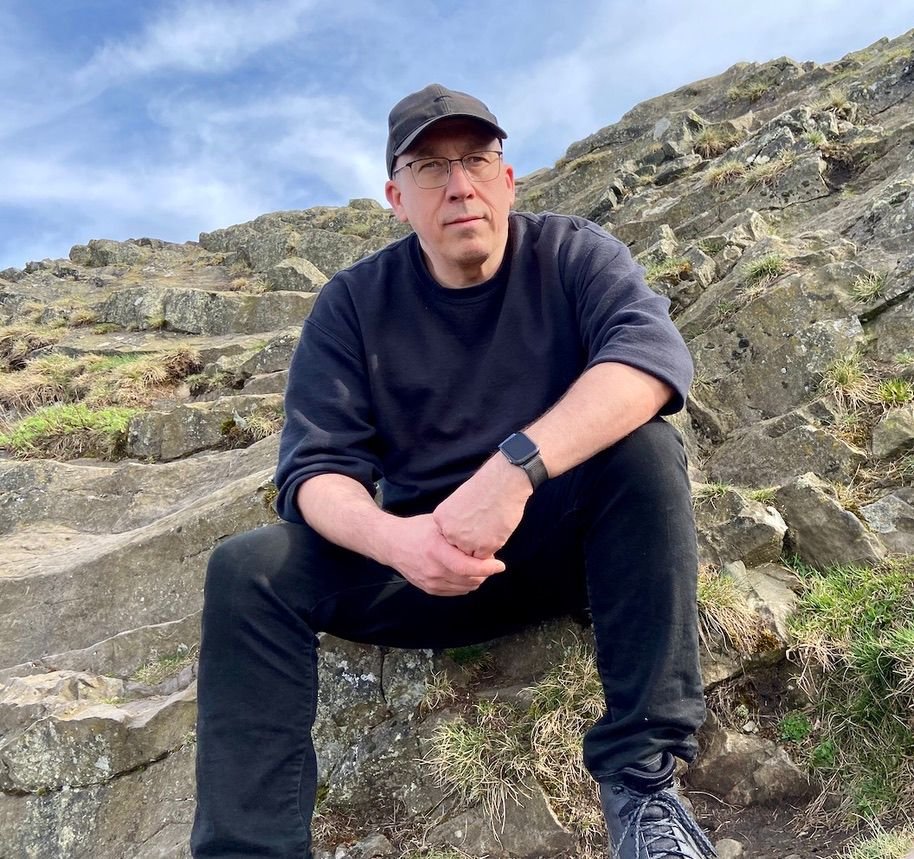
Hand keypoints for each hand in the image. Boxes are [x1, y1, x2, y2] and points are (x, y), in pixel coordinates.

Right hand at [385, 514, 505, 595]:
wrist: (391, 544)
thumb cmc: (416, 529)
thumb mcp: (437, 523)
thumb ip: (458, 532)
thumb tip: (484, 536)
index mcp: (436, 551)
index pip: (467, 567)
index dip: (487, 568)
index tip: (500, 564)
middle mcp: (433, 570)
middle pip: (469, 580)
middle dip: (485, 572)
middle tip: (490, 560)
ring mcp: (430, 582)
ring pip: (465, 587)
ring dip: (477, 579)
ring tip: (480, 566)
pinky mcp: (429, 589)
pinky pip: (456, 591)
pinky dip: (466, 584)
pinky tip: (468, 573)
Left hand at [433, 454, 531, 558]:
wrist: (503, 481)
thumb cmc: (486, 487)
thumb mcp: (458, 502)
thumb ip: (455, 521)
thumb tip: (461, 536)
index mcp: (440, 519)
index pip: (449, 537)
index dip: (463, 531)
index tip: (473, 519)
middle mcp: (449, 532)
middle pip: (459, 548)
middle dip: (471, 542)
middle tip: (484, 524)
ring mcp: (465, 542)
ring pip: (473, 555)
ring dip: (483, 546)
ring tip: (491, 525)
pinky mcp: (483, 548)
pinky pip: (486, 557)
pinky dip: (493, 546)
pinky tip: (497, 529)